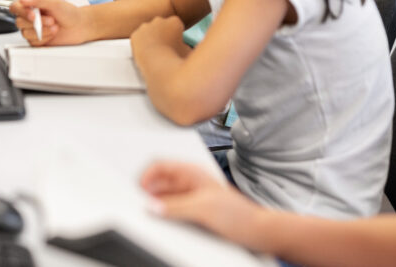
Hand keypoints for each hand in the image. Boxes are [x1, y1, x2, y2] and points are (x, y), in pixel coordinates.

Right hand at [9, 0, 92, 45]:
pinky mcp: (37, 41)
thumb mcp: (54, 2)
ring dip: (42, 31)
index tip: (32, 15)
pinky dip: (44, 38)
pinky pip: (33, 42)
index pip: (16, 7)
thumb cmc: (69, 13)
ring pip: (26, 33)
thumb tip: (23, 0)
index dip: (21, 12)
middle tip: (51, 20)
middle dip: (38, 22)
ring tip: (54, 26)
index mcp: (32, 5)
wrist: (80, 26)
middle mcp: (30, 18)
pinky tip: (53, 33)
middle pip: (19, 22)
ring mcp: (33, 30)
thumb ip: (38, 0)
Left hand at [130, 16, 185, 56]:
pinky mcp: (135, 35)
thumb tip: (187, 46)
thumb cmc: (175, 60)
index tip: (176, 45)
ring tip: (156, 52)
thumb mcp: (190, 51)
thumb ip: (188, 44)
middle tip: (166, 49)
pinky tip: (147, 53)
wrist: (157, 66)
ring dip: (152, 38)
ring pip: (149, 31)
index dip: (177, 36)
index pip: (176, 25)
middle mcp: (159, 20)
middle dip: (164, 34)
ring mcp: (145, 26)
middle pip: (162, 26)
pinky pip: (139, 38)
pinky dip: (142, 44)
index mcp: (174, 22)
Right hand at [140, 160, 264, 243]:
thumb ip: (176, 206)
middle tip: (141, 203)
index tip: (138, 190)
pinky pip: (173, 208)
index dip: (146, 176)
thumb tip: (152, 205)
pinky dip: (165, 213)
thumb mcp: (203, 209)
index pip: (160, 165)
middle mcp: (191, 182)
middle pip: (160, 181)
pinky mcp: (194, 210)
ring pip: (165, 196)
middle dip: (148, 191)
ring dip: (157, 203)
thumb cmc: (239, 215)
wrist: (257, 231)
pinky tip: (166, 220)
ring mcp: (192, 196)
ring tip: (153, 213)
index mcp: (192, 172)